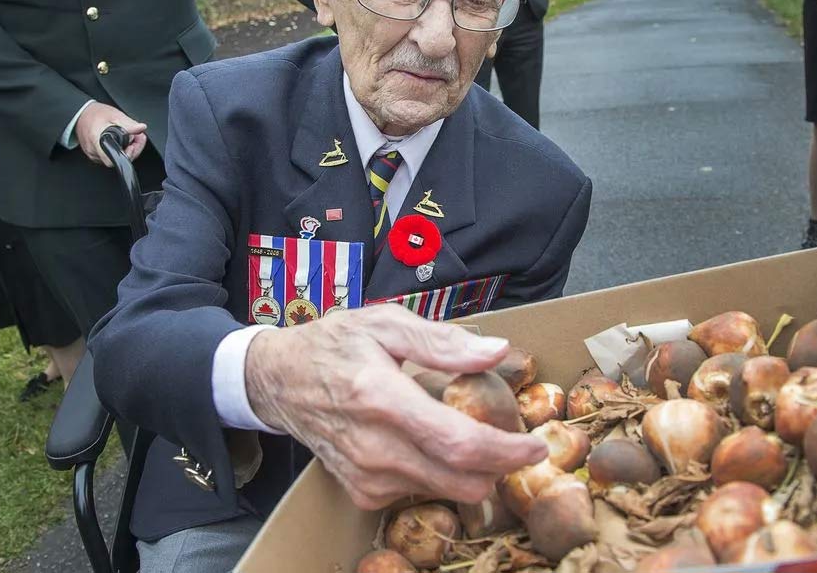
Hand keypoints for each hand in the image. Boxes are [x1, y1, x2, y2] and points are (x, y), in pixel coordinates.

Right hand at [75, 103, 147, 166]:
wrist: (81, 114)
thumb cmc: (95, 114)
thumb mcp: (114, 115)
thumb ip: (129, 123)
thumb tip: (141, 128)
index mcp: (97, 141)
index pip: (112, 160)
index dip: (127, 155)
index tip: (133, 145)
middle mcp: (94, 151)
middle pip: (118, 159)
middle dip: (132, 149)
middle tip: (136, 137)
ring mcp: (93, 155)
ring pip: (115, 159)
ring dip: (126, 149)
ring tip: (130, 137)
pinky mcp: (94, 155)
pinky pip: (110, 157)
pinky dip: (119, 150)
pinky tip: (122, 141)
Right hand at [245, 305, 548, 509]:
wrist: (279, 381)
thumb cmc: (335, 344)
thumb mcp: (385, 324)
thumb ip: (442, 341)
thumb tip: (497, 351)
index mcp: (382, 398)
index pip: (459, 442)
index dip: (507, 450)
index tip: (537, 444)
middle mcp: (374, 447)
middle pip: (461, 478)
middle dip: (501, 465)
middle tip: (516, 439)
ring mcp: (366, 475)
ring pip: (446, 489)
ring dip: (474, 470)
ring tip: (475, 434)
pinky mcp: (362, 491)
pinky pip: (422, 491)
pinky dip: (442, 474)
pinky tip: (434, 443)